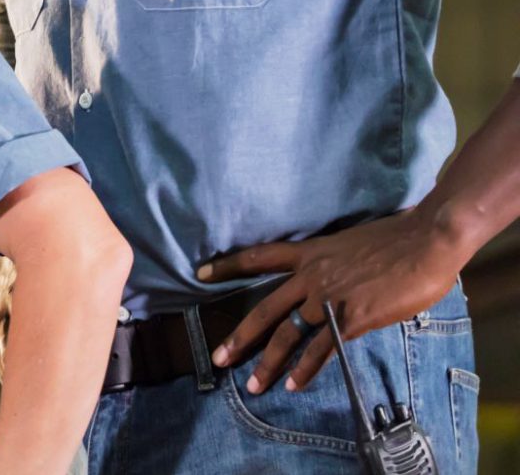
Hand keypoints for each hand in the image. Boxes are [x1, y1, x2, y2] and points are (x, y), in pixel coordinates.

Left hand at [201, 208, 467, 390]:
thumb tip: (332, 274)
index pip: (258, 257)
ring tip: (253, 385)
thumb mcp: (350, 243)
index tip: (199, 273)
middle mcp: (311, 276)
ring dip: (269, 363)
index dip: (227, 265)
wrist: (425, 241)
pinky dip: (306, 369)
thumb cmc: (396, 238)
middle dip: (239, 336)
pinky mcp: (353, 318)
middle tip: (218, 357)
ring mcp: (329, 298)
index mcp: (309, 253)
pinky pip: (322, 349)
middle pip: (264, 309)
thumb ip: (333, 262)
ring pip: (288, 334)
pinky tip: (294, 385)